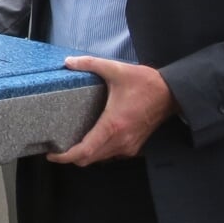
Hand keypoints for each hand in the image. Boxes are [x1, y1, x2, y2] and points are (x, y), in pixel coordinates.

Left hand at [46, 57, 177, 165]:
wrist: (171, 93)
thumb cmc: (145, 83)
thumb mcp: (116, 69)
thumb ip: (90, 64)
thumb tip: (68, 62)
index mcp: (113, 126)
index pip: (85, 151)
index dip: (65, 157)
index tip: (52, 155)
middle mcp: (120, 141)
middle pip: (89, 160)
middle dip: (71, 157)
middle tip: (57, 148)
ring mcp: (128, 146)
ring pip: (100, 159)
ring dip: (85, 155)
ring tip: (71, 144)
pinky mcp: (133, 147)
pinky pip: (110, 155)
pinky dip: (98, 152)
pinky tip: (92, 139)